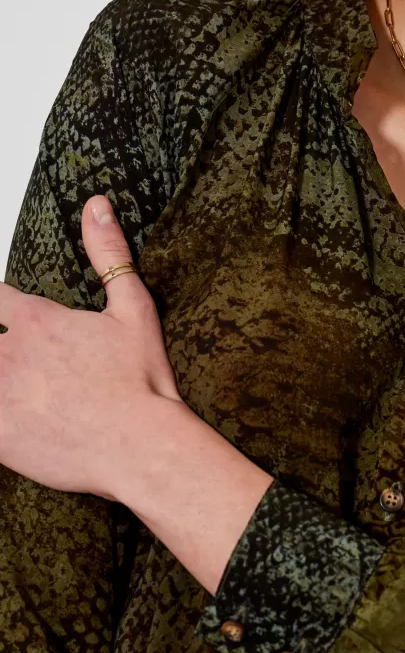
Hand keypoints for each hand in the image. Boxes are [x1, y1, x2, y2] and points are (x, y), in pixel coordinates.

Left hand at [0, 195, 183, 499]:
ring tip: (18, 385)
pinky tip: (13, 416)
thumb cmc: (142, 382)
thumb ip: (109, 254)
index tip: (11, 317)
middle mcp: (8, 353)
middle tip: (23, 360)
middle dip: (2, 343)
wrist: (142, 447)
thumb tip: (97, 205)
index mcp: (35, 319)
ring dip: (1, 374)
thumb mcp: (133, 309)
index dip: (3, 307)